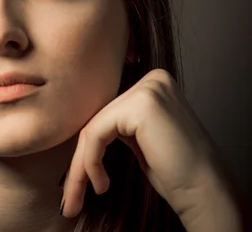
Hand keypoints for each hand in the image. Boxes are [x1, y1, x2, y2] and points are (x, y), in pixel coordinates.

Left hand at [60, 68, 242, 230]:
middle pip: (98, 120)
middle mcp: (152, 79)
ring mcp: (148, 89)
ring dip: (80, 167)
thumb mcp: (140, 139)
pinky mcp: (140, 105)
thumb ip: (117, 125)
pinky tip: (101, 184)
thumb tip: (82, 129)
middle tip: (70, 197)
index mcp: (153, 84)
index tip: (76, 183)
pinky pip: (96, 134)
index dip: (87, 151)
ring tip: (78, 197)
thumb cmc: (177, 173)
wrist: (206, 193)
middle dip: (80, 161)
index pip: (106, 115)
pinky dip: (91, 162)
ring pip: (93, 128)